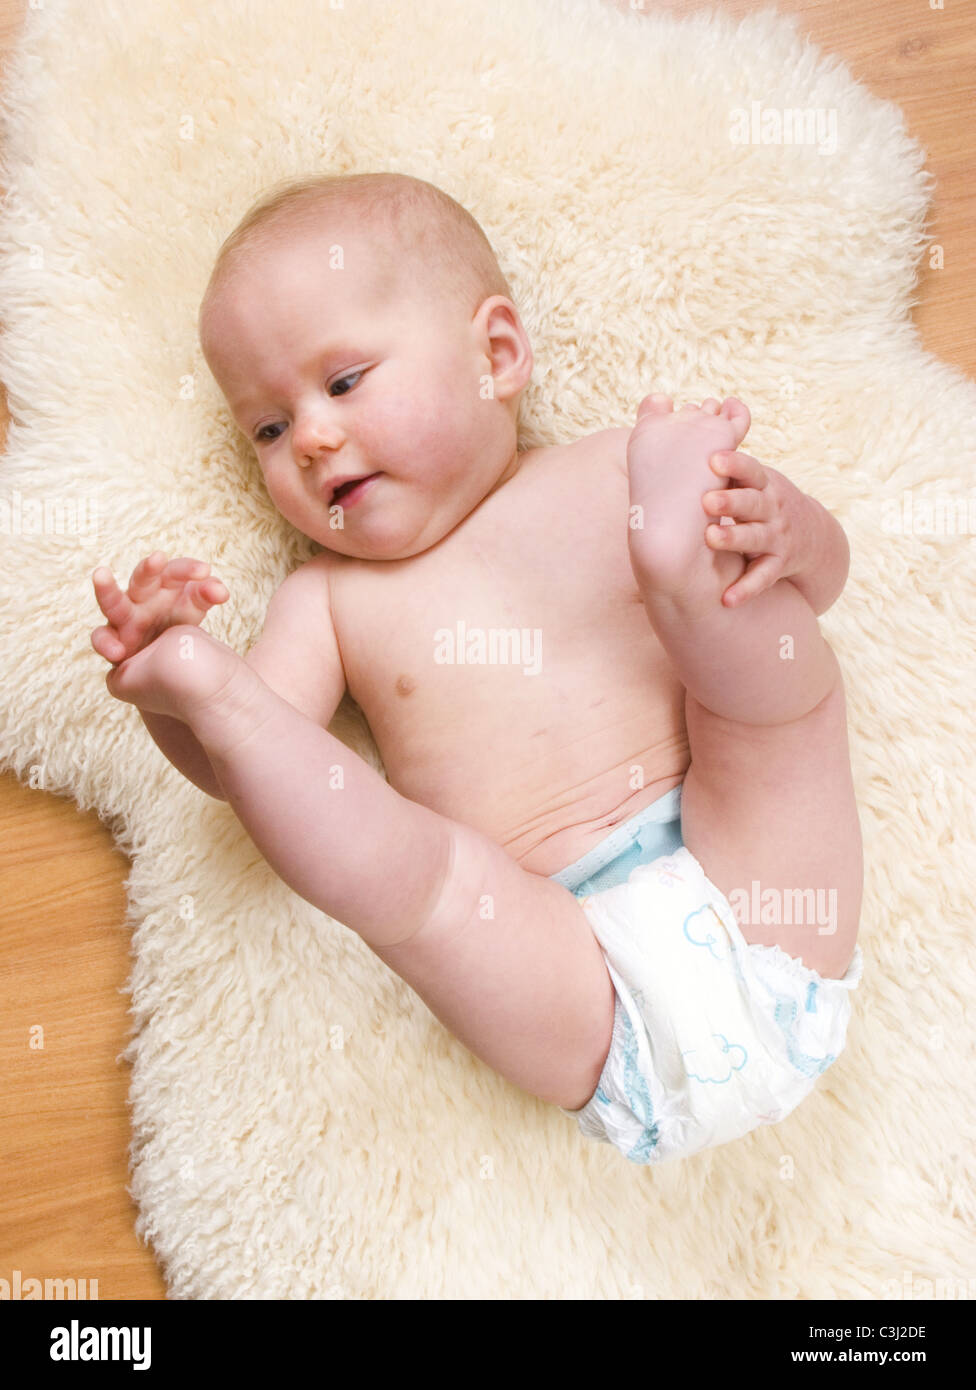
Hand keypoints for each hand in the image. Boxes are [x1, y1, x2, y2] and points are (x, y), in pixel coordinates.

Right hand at [91, 551, 228, 665]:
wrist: (161, 659)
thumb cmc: (176, 625)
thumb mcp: (192, 609)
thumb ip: (206, 595)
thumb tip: (221, 590)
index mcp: (163, 586)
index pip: (174, 571)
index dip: (188, 569)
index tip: (205, 570)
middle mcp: (142, 596)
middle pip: (143, 578)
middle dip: (149, 568)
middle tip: (159, 558)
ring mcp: (124, 617)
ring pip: (113, 602)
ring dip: (107, 589)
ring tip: (100, 573)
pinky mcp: (113, 639)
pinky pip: (102, 637)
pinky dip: (106, 643)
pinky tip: (117, 651)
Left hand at [700, 453, 805, 606]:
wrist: (812, 536)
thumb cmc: (764, 502)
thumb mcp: (756, 482)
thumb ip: (729, 471)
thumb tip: (685, 444)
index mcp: (764, 484)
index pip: (751, 470)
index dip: (734, 464)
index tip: (713, 459)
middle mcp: (772, 508)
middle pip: (752, 503)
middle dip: (730, 501)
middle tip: (706, 500)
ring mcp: (777, 537)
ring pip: (755, 538)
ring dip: (734, 538)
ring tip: (711, 538)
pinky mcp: (779, 564)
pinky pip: (762, 578)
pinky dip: (746, 589)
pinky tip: (727, 599)